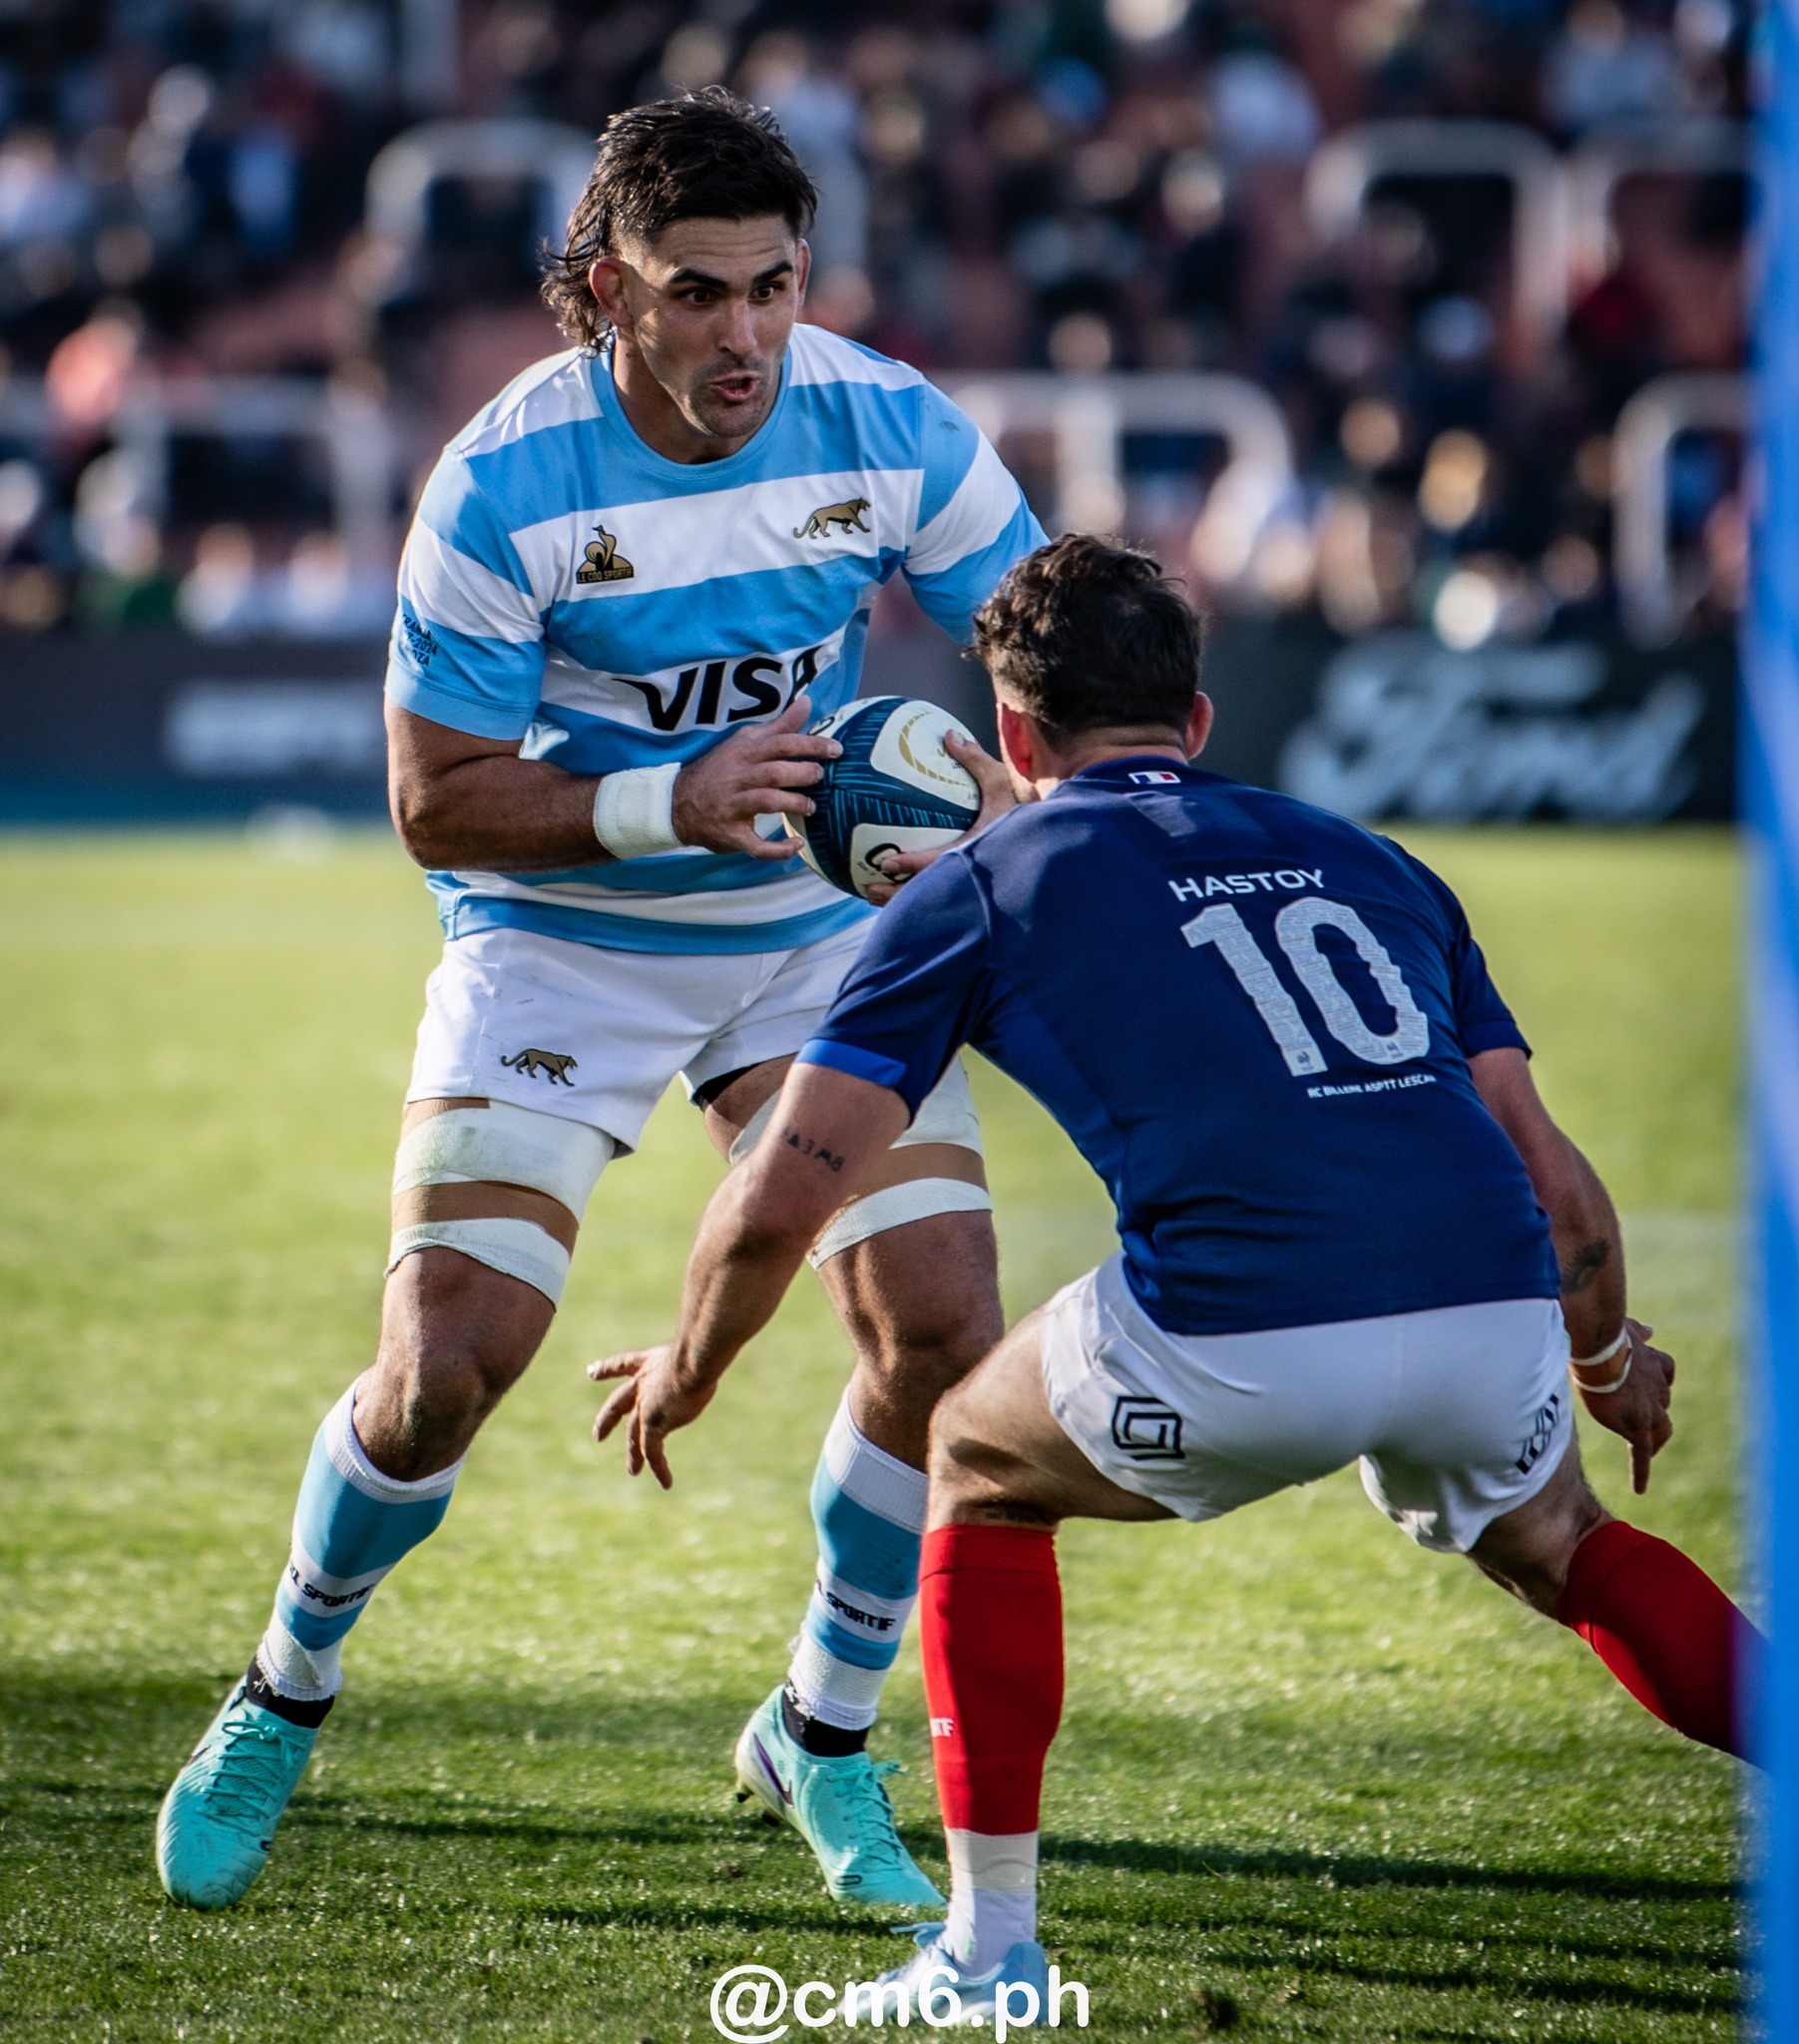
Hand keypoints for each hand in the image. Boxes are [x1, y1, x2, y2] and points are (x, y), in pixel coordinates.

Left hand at [589, 1344, 717, 1488]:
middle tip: (598, 1436)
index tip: (591, 1373)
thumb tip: (716, 1345)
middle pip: (618, 1404)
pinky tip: (666, 1483)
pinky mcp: (653, 1426)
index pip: (623, 1364)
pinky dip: (659, 1468)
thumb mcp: (695, 1349)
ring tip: (632, 1471)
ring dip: (634, 1454)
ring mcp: (644, 1407)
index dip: (606, 1369)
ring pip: (633, 1436)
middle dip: (607, 1420)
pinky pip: (652, 1451)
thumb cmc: (700, 1348)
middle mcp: (642, 1385)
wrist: (692, 1362)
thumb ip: (698, 1353)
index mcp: (648, 1362)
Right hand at [670, 695, 840, 861]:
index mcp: (743, 753)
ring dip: (794, 803)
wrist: (675, 803)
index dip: (812, 745)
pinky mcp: (730, 834)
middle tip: (822, 777)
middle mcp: (738, 777)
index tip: (836, 750)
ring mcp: (733, 807)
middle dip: (804, 773)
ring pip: (767, 802)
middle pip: (776, 771)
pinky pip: (756, 845)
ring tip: (810, 806)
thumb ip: (778, 727)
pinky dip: (778, 849)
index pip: (782, 743)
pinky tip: (796, 844)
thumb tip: (807, 703)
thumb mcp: (743, 743)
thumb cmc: (719, 770)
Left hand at [865, 731, 1022, 904]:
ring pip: (930, 902)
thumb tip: (949, 735)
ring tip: (872, 894)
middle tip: (869, 889)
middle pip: (929, 893)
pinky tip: (893, 893)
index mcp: (979, 851)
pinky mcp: (971, 893)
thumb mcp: (1003, 782)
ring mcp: (972, 888)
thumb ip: (976, 761)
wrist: (1048, 839)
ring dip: (900, 902)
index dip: (913, 865)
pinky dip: (914, 899)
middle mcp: (973, 876)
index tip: (886, 862)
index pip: (941, 863)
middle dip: (897, 895)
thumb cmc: (1025, 808)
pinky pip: (937, 899)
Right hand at [1574, 1318, 1673, 1494]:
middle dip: (1655, 1413)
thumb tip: (1650, 1330)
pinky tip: (1639, 1488)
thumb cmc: (1606, 1334)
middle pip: (1663, 1405)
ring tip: (1644, 1453)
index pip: (1664, 1374)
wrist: (1601, 1348)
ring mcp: (1650, 1407)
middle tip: (1642, 1426)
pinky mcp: (1637, 1425)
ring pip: (1660, 1430)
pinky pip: (1642, 1453)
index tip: (1648, 1388)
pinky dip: (1641, 1471)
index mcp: (1654, 1361)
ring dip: (1652, 1439)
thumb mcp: (1627, 1329)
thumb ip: (1639, 1331)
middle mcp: (1658, 1386)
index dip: (1657, 1382)